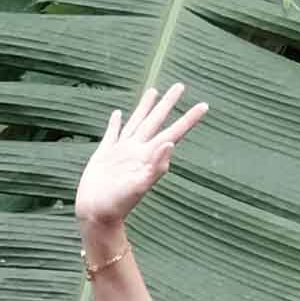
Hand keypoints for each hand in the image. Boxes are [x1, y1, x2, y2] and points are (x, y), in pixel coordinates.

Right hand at [73, 81, 204, 249]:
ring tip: (153, 90)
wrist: (95, 215)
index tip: (204, 106)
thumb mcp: (138, 187)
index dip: (188, 119)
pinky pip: (112, 133)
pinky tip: (118, 114)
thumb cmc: (117, 205)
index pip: (173, 133)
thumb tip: (170, 144)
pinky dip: (116, 123)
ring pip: (136, 122)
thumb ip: (155, 167)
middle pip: (156, 120)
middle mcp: (137, 150)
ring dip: (145, 107)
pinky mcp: (104, 154)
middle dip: (168, 103)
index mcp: (148, 156)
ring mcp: (121, 151)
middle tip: (180, 85)